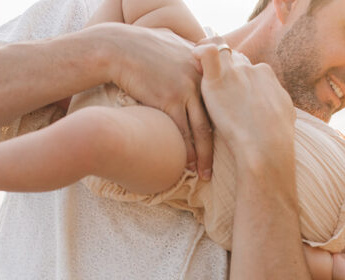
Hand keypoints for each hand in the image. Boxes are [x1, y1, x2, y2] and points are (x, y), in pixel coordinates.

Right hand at [97, 24, 212, 178]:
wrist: (118, 48)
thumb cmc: (142, 47)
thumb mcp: (174, 42)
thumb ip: (190, 52)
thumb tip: (195, 57)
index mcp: (204, 67)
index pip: (220, 101)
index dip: (224, 123)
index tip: (226, 141)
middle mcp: (200, 78)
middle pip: (215, 119)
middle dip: (218, 145)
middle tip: (218, 165)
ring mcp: (187, 89)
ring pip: (201, 129)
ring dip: (203, 155)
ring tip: (204, 173)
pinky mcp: (170, 99)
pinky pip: (183, 131)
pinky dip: (185, 150)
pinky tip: (186, 165)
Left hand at [193, 43, 295, 159]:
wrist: (268, 145)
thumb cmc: (277, 137)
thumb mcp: (285, 113)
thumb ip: (275, 102)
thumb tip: (274, 106)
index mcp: (266, 75)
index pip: (248, 68)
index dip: (238, 77)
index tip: (231, 93)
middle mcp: (251, 68)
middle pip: (233, 60)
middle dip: (224, 69)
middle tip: (215, 87)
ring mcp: (235, 71)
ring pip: (220, 52)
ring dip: (209, 59)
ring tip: (199, 71)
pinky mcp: (218, 79)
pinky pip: (206, 53)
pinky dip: (199, 52)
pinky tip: (195, 58)